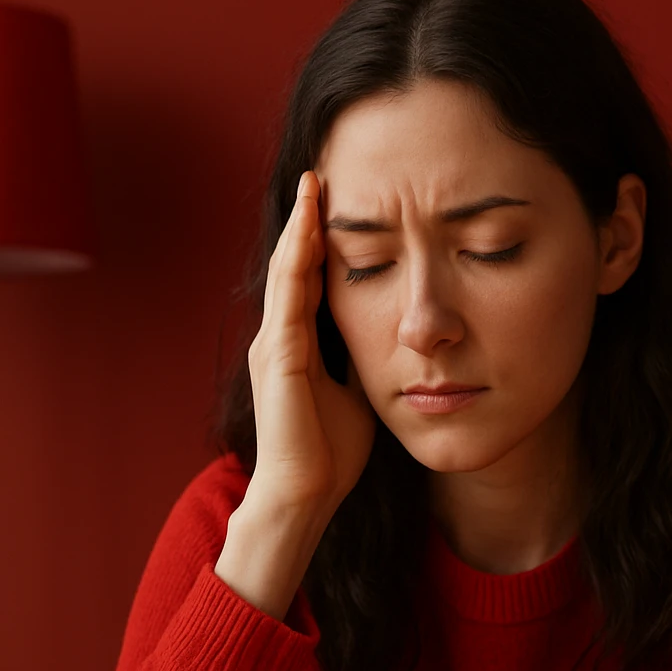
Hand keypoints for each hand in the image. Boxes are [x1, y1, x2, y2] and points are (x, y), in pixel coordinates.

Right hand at [245, 169, 376, 518]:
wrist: (303, 495)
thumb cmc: (328, 455)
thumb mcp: (358, 394)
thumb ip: (366, 364)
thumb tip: (395, 344)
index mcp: (299, 346)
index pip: (311, 279)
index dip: (324, 242)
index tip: (342, 205)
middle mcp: (281, 337)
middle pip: (295, 265)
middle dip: (308, 221)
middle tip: (322, 174)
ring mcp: (276, 343)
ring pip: (288, 269)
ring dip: (301, 225)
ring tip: (314, 183)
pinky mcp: (281, 354)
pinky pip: (289, 293)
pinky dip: (298, 255)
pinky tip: (310, 225)